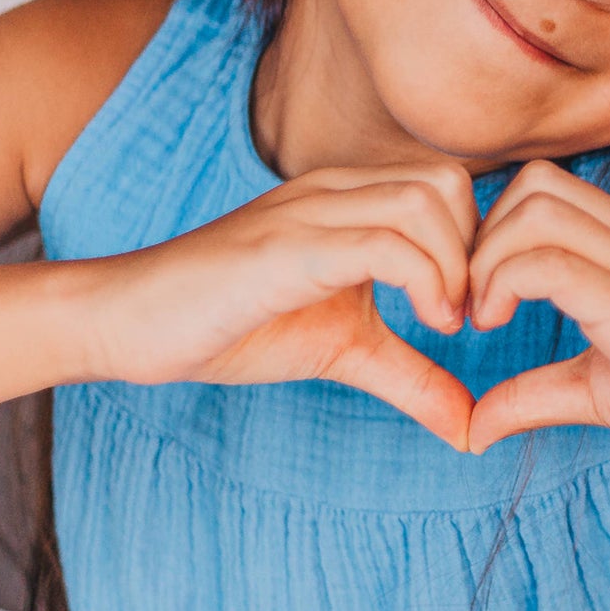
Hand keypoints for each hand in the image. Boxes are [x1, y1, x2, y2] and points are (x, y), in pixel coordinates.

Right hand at [89, 161, 479, 450]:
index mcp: (349, 199)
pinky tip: (426, 325)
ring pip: (424, 203)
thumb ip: (410, 376)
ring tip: (444, 323)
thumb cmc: (233, 325)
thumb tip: (472, 427)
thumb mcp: (343, 350)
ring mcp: (308, 213)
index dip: (478, 245)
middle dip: (477, 251)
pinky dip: (426, 282)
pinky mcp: (285, 248)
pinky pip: (381, 243)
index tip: (468, 310)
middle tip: (463, 316)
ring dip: (456, 268)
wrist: (131, 323)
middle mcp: (334, 191)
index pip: (449, 186)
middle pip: (449, 183)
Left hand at [464, 160, 609, 492]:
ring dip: (486, 260)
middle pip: (533, 183)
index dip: (495, 231)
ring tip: (483, 317)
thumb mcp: (602, 390)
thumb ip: (537, 394)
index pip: (546, 188)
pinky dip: (501, 285)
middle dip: (481, 237)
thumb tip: (473, 426)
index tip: (480, 296)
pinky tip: (497, 327)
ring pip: (533, 211)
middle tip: (471, 302)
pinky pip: (547, 262)